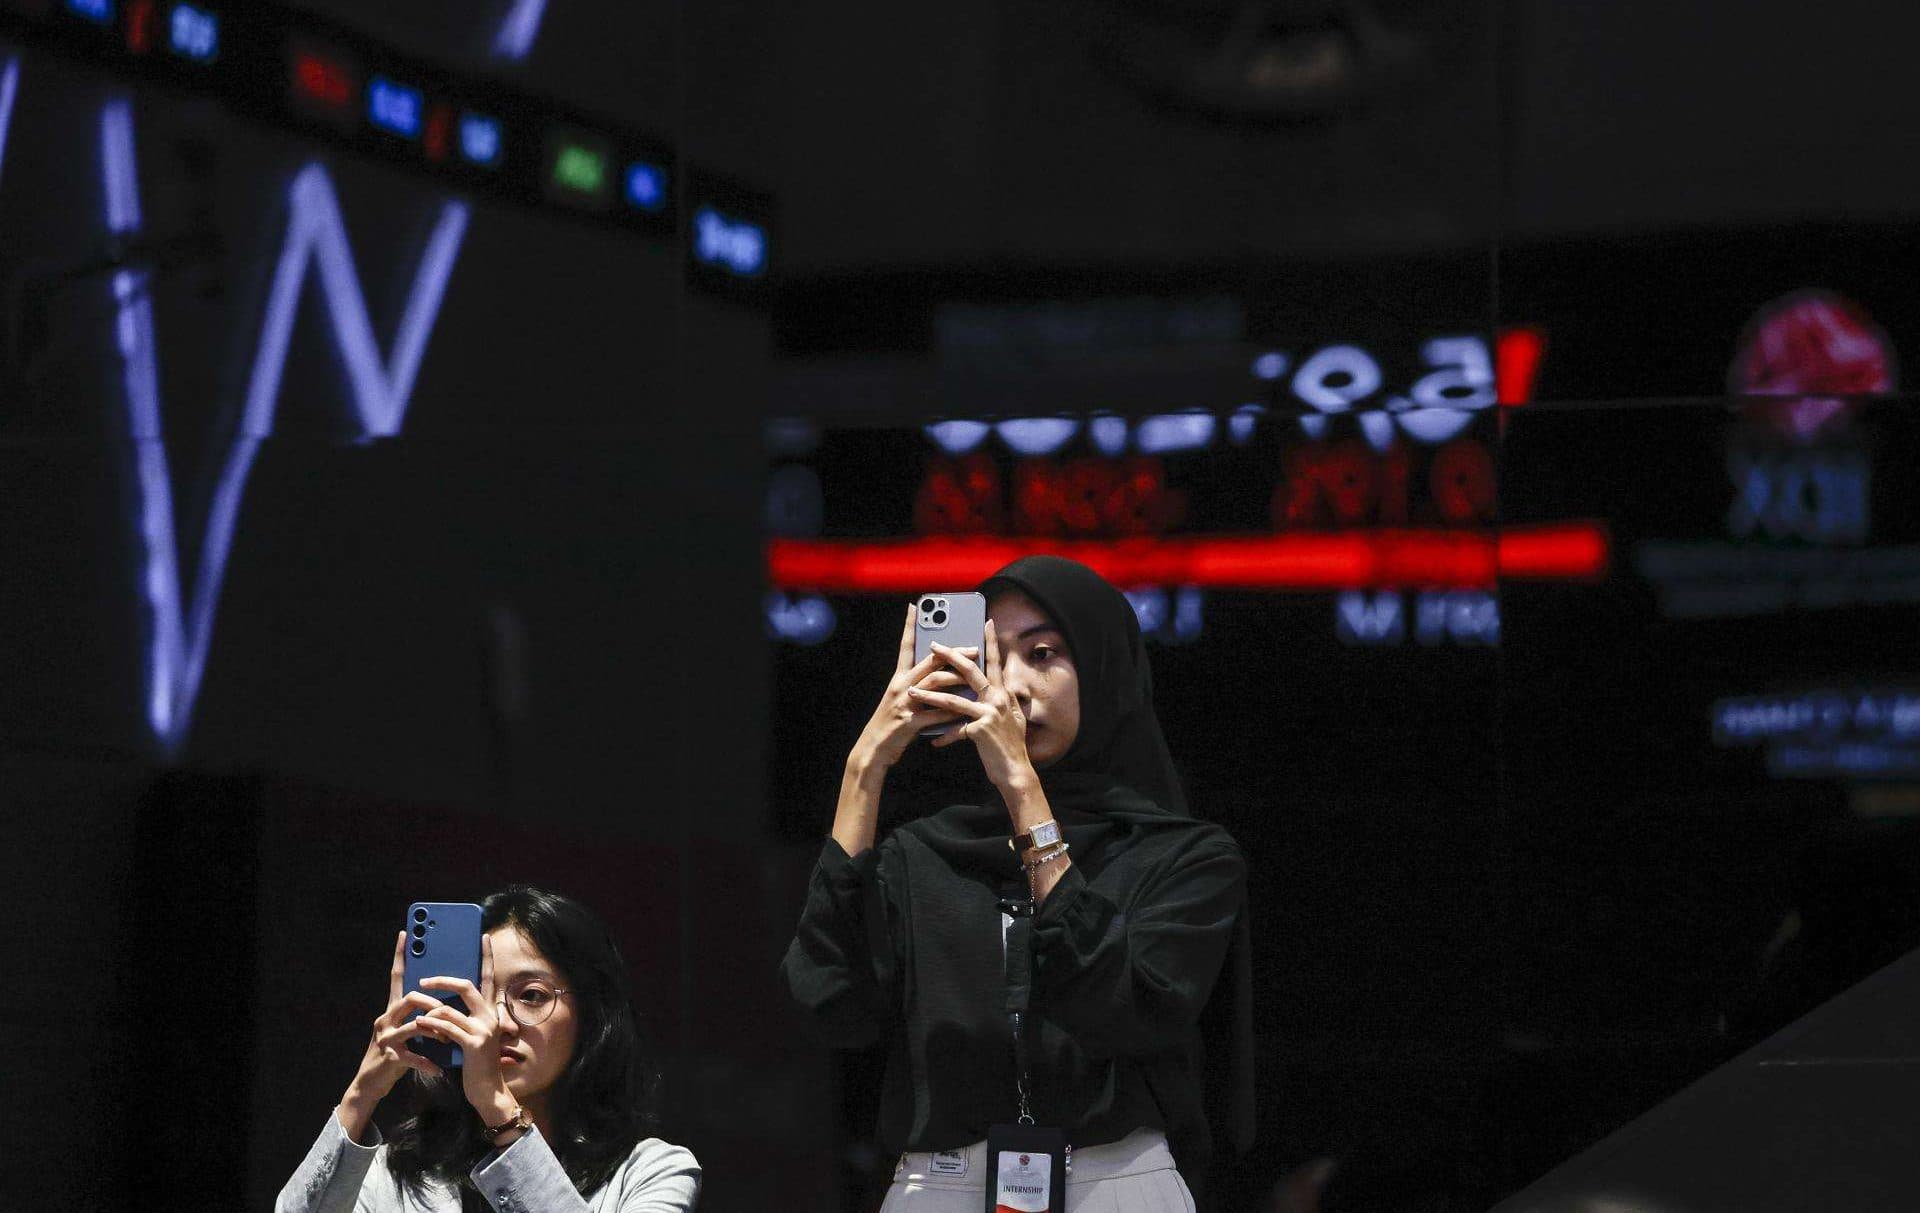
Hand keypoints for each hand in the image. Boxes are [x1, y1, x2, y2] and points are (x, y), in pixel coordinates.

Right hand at [338, 932, 447, 1141]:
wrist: (371, 1084)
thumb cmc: (395, 1053)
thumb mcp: (407, 1031)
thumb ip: (419, 1016)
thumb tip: (443, 1002)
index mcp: (392, 1009)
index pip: (396, 977)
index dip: (400, 955)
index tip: (405, 933)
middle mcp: (385, 1019)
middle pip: (411, 998)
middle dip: (432, 1002)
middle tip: (448, 1012)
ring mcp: (386, 1038)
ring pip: (413, 1024)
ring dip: (435, 1030)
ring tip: (447, 1038)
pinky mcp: (390, 1057)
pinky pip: (413, 1056)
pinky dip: (427, 1062)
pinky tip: (438, 1069)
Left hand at [411, 935, 519, 1131]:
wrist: (488, 1091)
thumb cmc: (477, 1064)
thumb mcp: (474, 1036)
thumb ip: (464, 1018)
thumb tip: (444, 1004)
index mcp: (490, 1011)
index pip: (488, 977)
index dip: (486, 956)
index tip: (484, 936)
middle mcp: (490, 1016)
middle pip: (465, 986)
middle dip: (441, 980)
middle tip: (423, 980)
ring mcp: (483, 1029)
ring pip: (449, 1009)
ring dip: (428, 1010)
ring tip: (415, 1014)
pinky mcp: (473, 1043)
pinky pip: (446, 1027)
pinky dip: (431, 1025)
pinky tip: (420, 1025)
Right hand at [849, 603, 972, 773]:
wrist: (873, 750)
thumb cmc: (892, 725)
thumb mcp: (903, 700)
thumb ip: (920, 687)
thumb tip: (942, 676)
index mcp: (899, 679)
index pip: (905, 647)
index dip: (909, 626)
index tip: (915, 606)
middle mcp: (901, 686)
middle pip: (929, 663)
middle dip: (953, 654)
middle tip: (974, 649)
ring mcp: (904, 704)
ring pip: (934, 684)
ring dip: (957, 679)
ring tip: (975, 676)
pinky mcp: (909, 723)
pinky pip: (935, 714)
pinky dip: (952, 712)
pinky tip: (965, 710)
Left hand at [908, 619, 1038, 794]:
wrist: (1016, 771)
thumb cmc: (1012, 745)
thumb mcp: (1015, 718)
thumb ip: (1009, 700)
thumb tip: (1009, 686)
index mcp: (1004, 694)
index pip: (996, 662)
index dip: (991, 642)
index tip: (986, 622)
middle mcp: (998, 699)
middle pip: (971, 672)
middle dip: (951, 657)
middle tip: (933, 645)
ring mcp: (988, 714)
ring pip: (954, 699)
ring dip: (930, 695)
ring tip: (912, 692)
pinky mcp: (979, 731)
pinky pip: (954, 729)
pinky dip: (942, 735)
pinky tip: (932, 740)